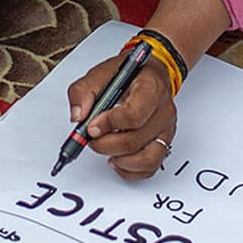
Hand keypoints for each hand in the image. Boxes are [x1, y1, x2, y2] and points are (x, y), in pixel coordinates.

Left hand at [65, 51, 177, 179]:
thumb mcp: (101, 72)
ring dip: (118, 159)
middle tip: (92, 138)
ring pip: (145, 159)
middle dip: (106, 144)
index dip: (109, 124)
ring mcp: (165, 130)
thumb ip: (84, 91)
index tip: (92, 126)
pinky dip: (129, 170)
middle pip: (134, 140)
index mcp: (151, 89)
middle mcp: (163, 111)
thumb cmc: (129, 75)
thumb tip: (78, 116)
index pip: (133, 115)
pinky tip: (116, 159)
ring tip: (105, 148)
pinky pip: (150, 167)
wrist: (149, 74)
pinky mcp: (163, 143)